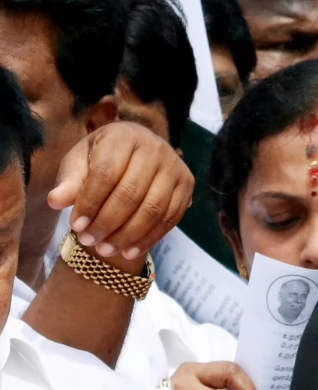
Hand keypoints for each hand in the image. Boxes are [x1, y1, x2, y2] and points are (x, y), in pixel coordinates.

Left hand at [47, 122, 193, 266]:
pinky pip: (170, 218)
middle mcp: (155, 147)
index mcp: (124, 135)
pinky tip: (129, 251)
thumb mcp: (80, 163)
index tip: (75, 227)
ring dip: (128, 235)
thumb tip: (55, 201)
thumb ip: (69, 181)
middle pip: (131, 193)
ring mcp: (176, 166)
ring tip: (106, 250)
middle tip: (89, 242)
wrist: (136, 154)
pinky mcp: (188, 184)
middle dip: (108, 222)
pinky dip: (149, 238)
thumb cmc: (101, 159)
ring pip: (153, 209)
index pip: (106, 173)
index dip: (90, 202)